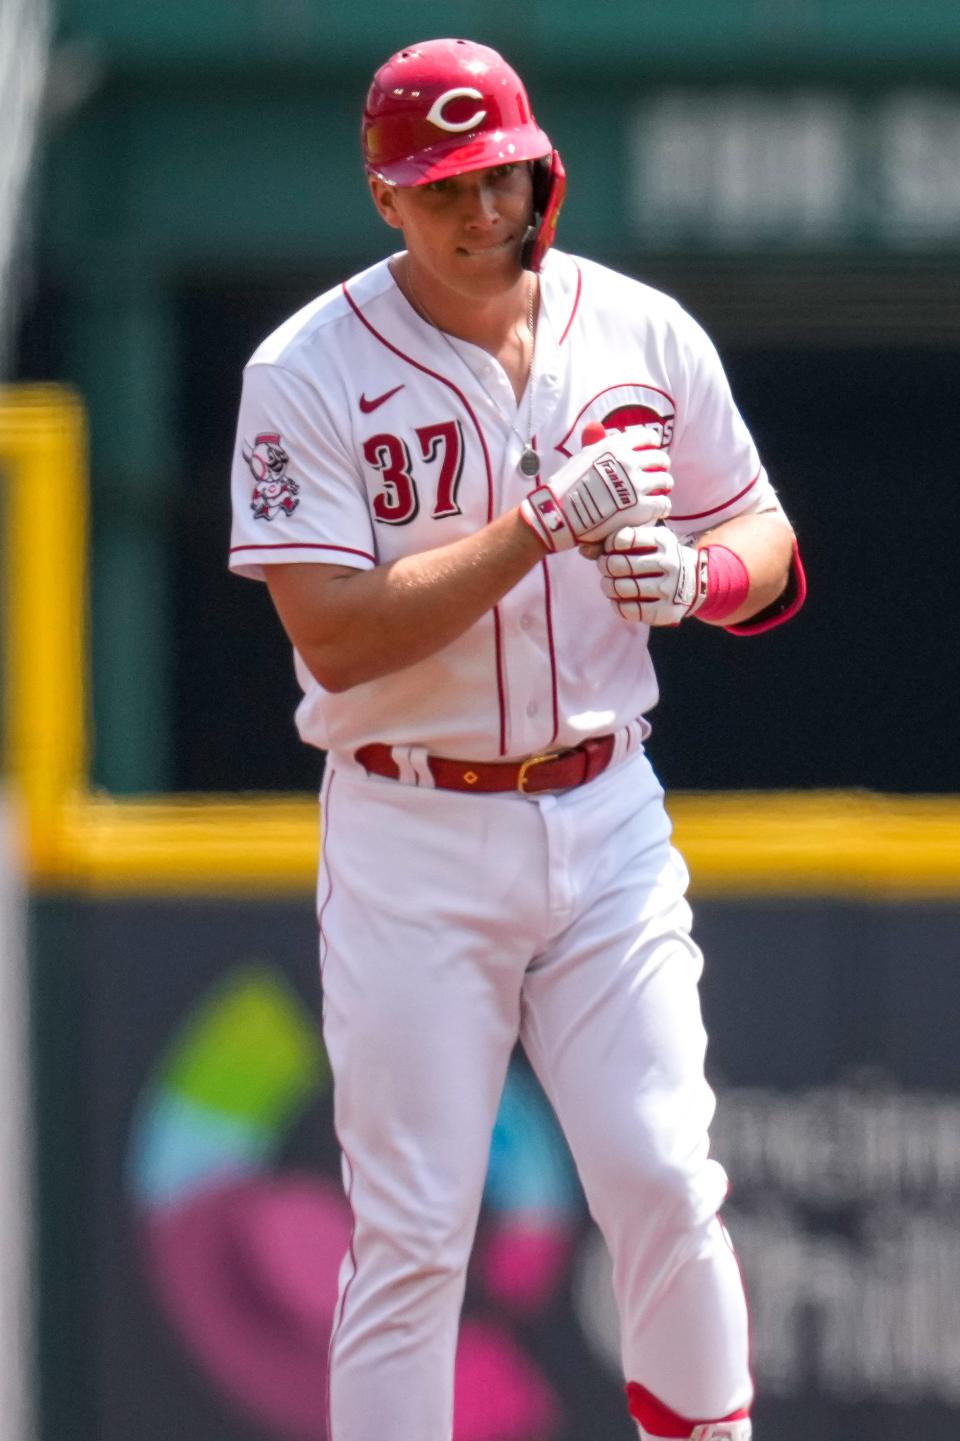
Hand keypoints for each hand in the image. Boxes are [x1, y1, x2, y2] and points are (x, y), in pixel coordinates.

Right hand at [520, 425, 672, 552]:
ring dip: (662, 487)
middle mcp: (629, 461)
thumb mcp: (582, 456)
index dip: (651, 446)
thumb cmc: (567, 486)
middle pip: (661, 459)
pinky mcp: (641, 507)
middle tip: (655, 477)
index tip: (649, 454)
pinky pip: (664, 504)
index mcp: (616, 445)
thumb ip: (596, 443)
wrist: (559, 514)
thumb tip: (597, 426)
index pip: (648, 437)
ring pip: (665, 480)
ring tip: (656, 494)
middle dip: (659, 467)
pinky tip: (655, 510)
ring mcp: (636, 484)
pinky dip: (662, 507)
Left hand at [597, 525, 708, 625]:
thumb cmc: (662, 558)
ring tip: (608, 585)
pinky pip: (630, 610)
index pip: (623, 538)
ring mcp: (669, 588)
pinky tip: (618, 601)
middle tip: (604, 567)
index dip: (609, 545)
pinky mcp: (665, 611)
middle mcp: (669, 563)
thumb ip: (624, 541)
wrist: (697, 582)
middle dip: (605, 566)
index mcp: (663, 540)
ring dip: (608, 587)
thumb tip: (584, 550)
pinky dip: (617, 606)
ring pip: (622, 588)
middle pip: (620, 565)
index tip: (608, 550)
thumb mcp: (653, 541)